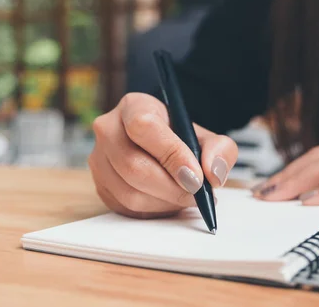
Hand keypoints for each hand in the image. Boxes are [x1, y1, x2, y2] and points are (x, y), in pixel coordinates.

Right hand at [88, 93, 237, 218]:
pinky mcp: (100, 186)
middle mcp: (108, 130)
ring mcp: (99, 159)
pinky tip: (169, 201)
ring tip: (186, 197)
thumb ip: (219, 150)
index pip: (143, 127)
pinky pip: (126, 208)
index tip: (196, 176)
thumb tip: (213, 174)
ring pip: (130, 192)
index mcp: (133, 106)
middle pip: (133, 165)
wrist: (159, 149)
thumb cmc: (179, 139)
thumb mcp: (204, 136)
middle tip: (197, 194)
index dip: (171, 154)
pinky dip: (154, 210)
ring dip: (165, 202)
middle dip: (172, 187)